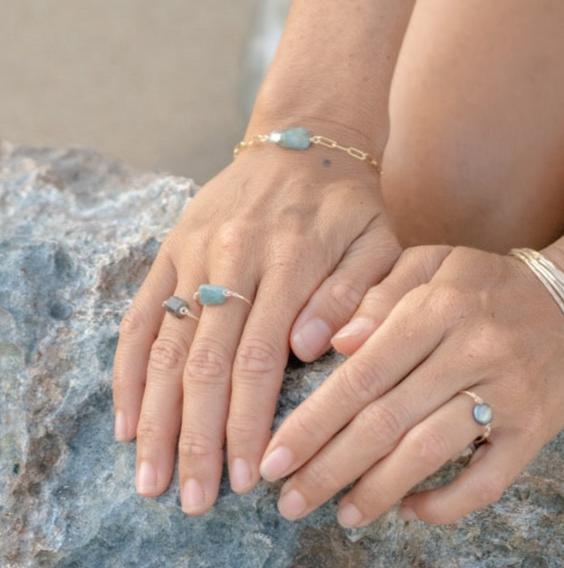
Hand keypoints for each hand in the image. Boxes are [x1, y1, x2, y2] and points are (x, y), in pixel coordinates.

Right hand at [112, 124, 399, 514]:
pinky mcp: (172, 250)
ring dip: (157, 416)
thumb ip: (350, 297)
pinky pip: (142, 315)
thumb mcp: (377, 243)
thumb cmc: (347, 203)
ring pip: (167, 346)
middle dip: (196, 437)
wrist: (304, 141)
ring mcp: (194, 253)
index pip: (260, 360)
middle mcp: (234, 259)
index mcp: (290, 261)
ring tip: (149, 474)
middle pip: (206, 363)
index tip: (245, 476)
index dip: (248, 423)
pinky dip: (130, 369)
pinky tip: (127, 415)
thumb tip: (308, 351)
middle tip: (191, 497)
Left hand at [259, 245, 563, 525]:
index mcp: (435, 308)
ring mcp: (505, 394)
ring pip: (428, 452)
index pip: (361, 375)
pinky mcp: (532, 428)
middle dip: (329, 467)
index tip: (275, 457)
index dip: (312, 422)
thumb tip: (336, 343)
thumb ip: (378, 295)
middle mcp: (470, 352)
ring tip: (339, 514)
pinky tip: (408, 509)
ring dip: (377, 491)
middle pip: (385, 420)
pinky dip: (446, 503)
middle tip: (290, 501)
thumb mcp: (427, 265)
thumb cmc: (478, 283)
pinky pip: (489, 479)